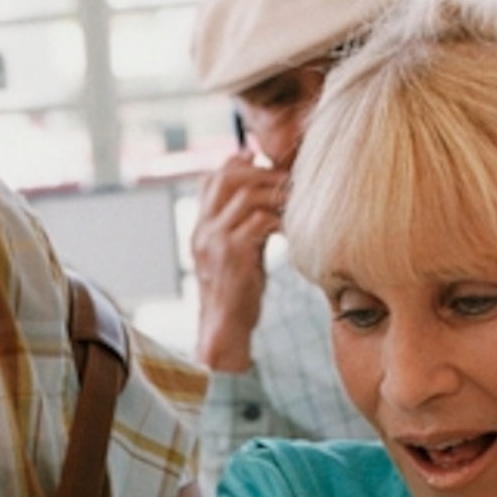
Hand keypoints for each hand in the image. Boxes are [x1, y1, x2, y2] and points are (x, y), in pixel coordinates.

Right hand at [190, 154, 286, 372]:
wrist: (225, 330)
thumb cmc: (237, 292)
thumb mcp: (236, 252)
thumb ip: (243, 223)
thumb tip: (263, 196)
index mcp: (201, 227)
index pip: (212, 177)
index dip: (240, 166)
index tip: (268, 170)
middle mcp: (203, 229)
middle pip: (228, 177)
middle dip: (262, 173)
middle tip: (288, 182)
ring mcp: (215, 241)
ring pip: (247, 194)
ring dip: (276, 194)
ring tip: (295, 202)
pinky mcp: (232, 254)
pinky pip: (261, 220)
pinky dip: (281, 218)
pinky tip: (292, 228)